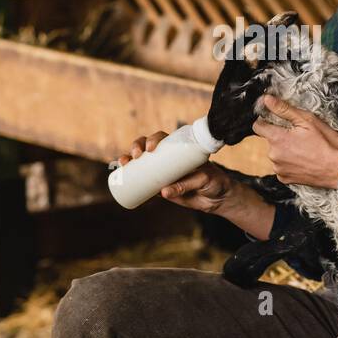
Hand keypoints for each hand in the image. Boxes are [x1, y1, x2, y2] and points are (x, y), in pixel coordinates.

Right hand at [117, 131, 237, 213]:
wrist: (218, 198)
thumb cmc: (214, 182)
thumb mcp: (203, 180)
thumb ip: (186, 184)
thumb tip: (162, 192)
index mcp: (179, 149)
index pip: (164, 139)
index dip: (154, 139)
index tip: (152, 147)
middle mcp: (168, 158)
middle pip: (147, 147)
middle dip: (136, 147)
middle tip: (135, 156)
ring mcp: (162, 171)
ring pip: (141, 162)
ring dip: (128, 160)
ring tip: (123, 164)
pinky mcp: (160, 186)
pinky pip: (143, 181)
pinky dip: (130, 178)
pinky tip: (120, 175)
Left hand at [252, 94, 337, 188]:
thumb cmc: (326, 144)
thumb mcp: (307, 120)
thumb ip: (284, 109)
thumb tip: (266, 100)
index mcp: (277, 139)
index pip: (257, 127)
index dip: (265, 121)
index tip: (275, 120)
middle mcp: (274, 155)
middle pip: (269, 140)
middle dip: (280, 136)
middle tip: (299, 136)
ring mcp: (279, 169)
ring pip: (275, 154)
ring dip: (284, 150)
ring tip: (303, 149)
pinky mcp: (285, 179)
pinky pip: (281, 167)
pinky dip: (288, 163)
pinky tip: (302, 160)